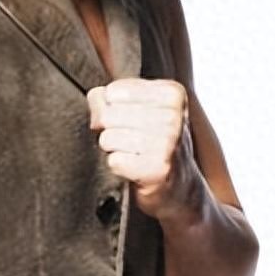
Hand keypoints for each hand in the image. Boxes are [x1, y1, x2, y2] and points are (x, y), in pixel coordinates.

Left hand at [87, 78, 200, 220]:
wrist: (178, 185)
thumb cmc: (152, 141)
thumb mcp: (136, 108)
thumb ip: (108, 96)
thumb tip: (95, 99)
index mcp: (172, 93)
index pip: (113, 91)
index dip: (112, 108)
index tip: (132, 119)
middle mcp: (173, 115)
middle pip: (107, 115)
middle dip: (111, 129)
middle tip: (133, 140)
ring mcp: (168, 143)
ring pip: (107, 138)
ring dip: (115, 149)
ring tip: (135, 153)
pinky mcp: (157, 169)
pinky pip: (114, 161)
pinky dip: (119, 166)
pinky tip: (137, 168)